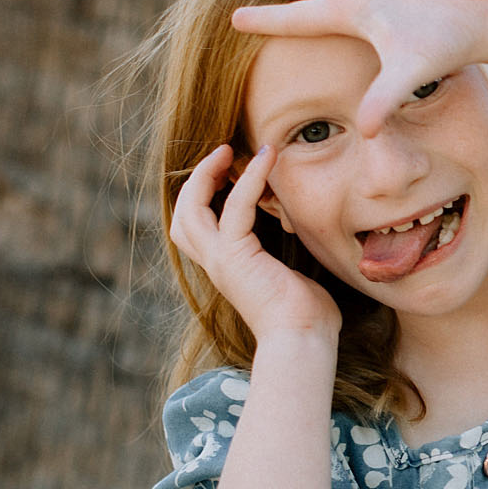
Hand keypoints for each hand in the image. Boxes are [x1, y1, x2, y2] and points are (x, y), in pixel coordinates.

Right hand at [170, 144, 339, 342]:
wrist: (304, 339)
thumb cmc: (306, 314)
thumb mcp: (290, 273)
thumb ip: (283, 251)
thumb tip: (299, 231)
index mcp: (226, 267)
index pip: (195, 227)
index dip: (203, 195)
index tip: (229, 170)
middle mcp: (215, 262)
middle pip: (182, 214)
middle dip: (196, 180)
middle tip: (222, 153)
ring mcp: (220, 259)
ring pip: (192, 206)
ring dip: (209, 173)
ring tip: (230, 149)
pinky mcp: (234, 256)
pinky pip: (236, 205)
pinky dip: (250, 177)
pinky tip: (268, 157)